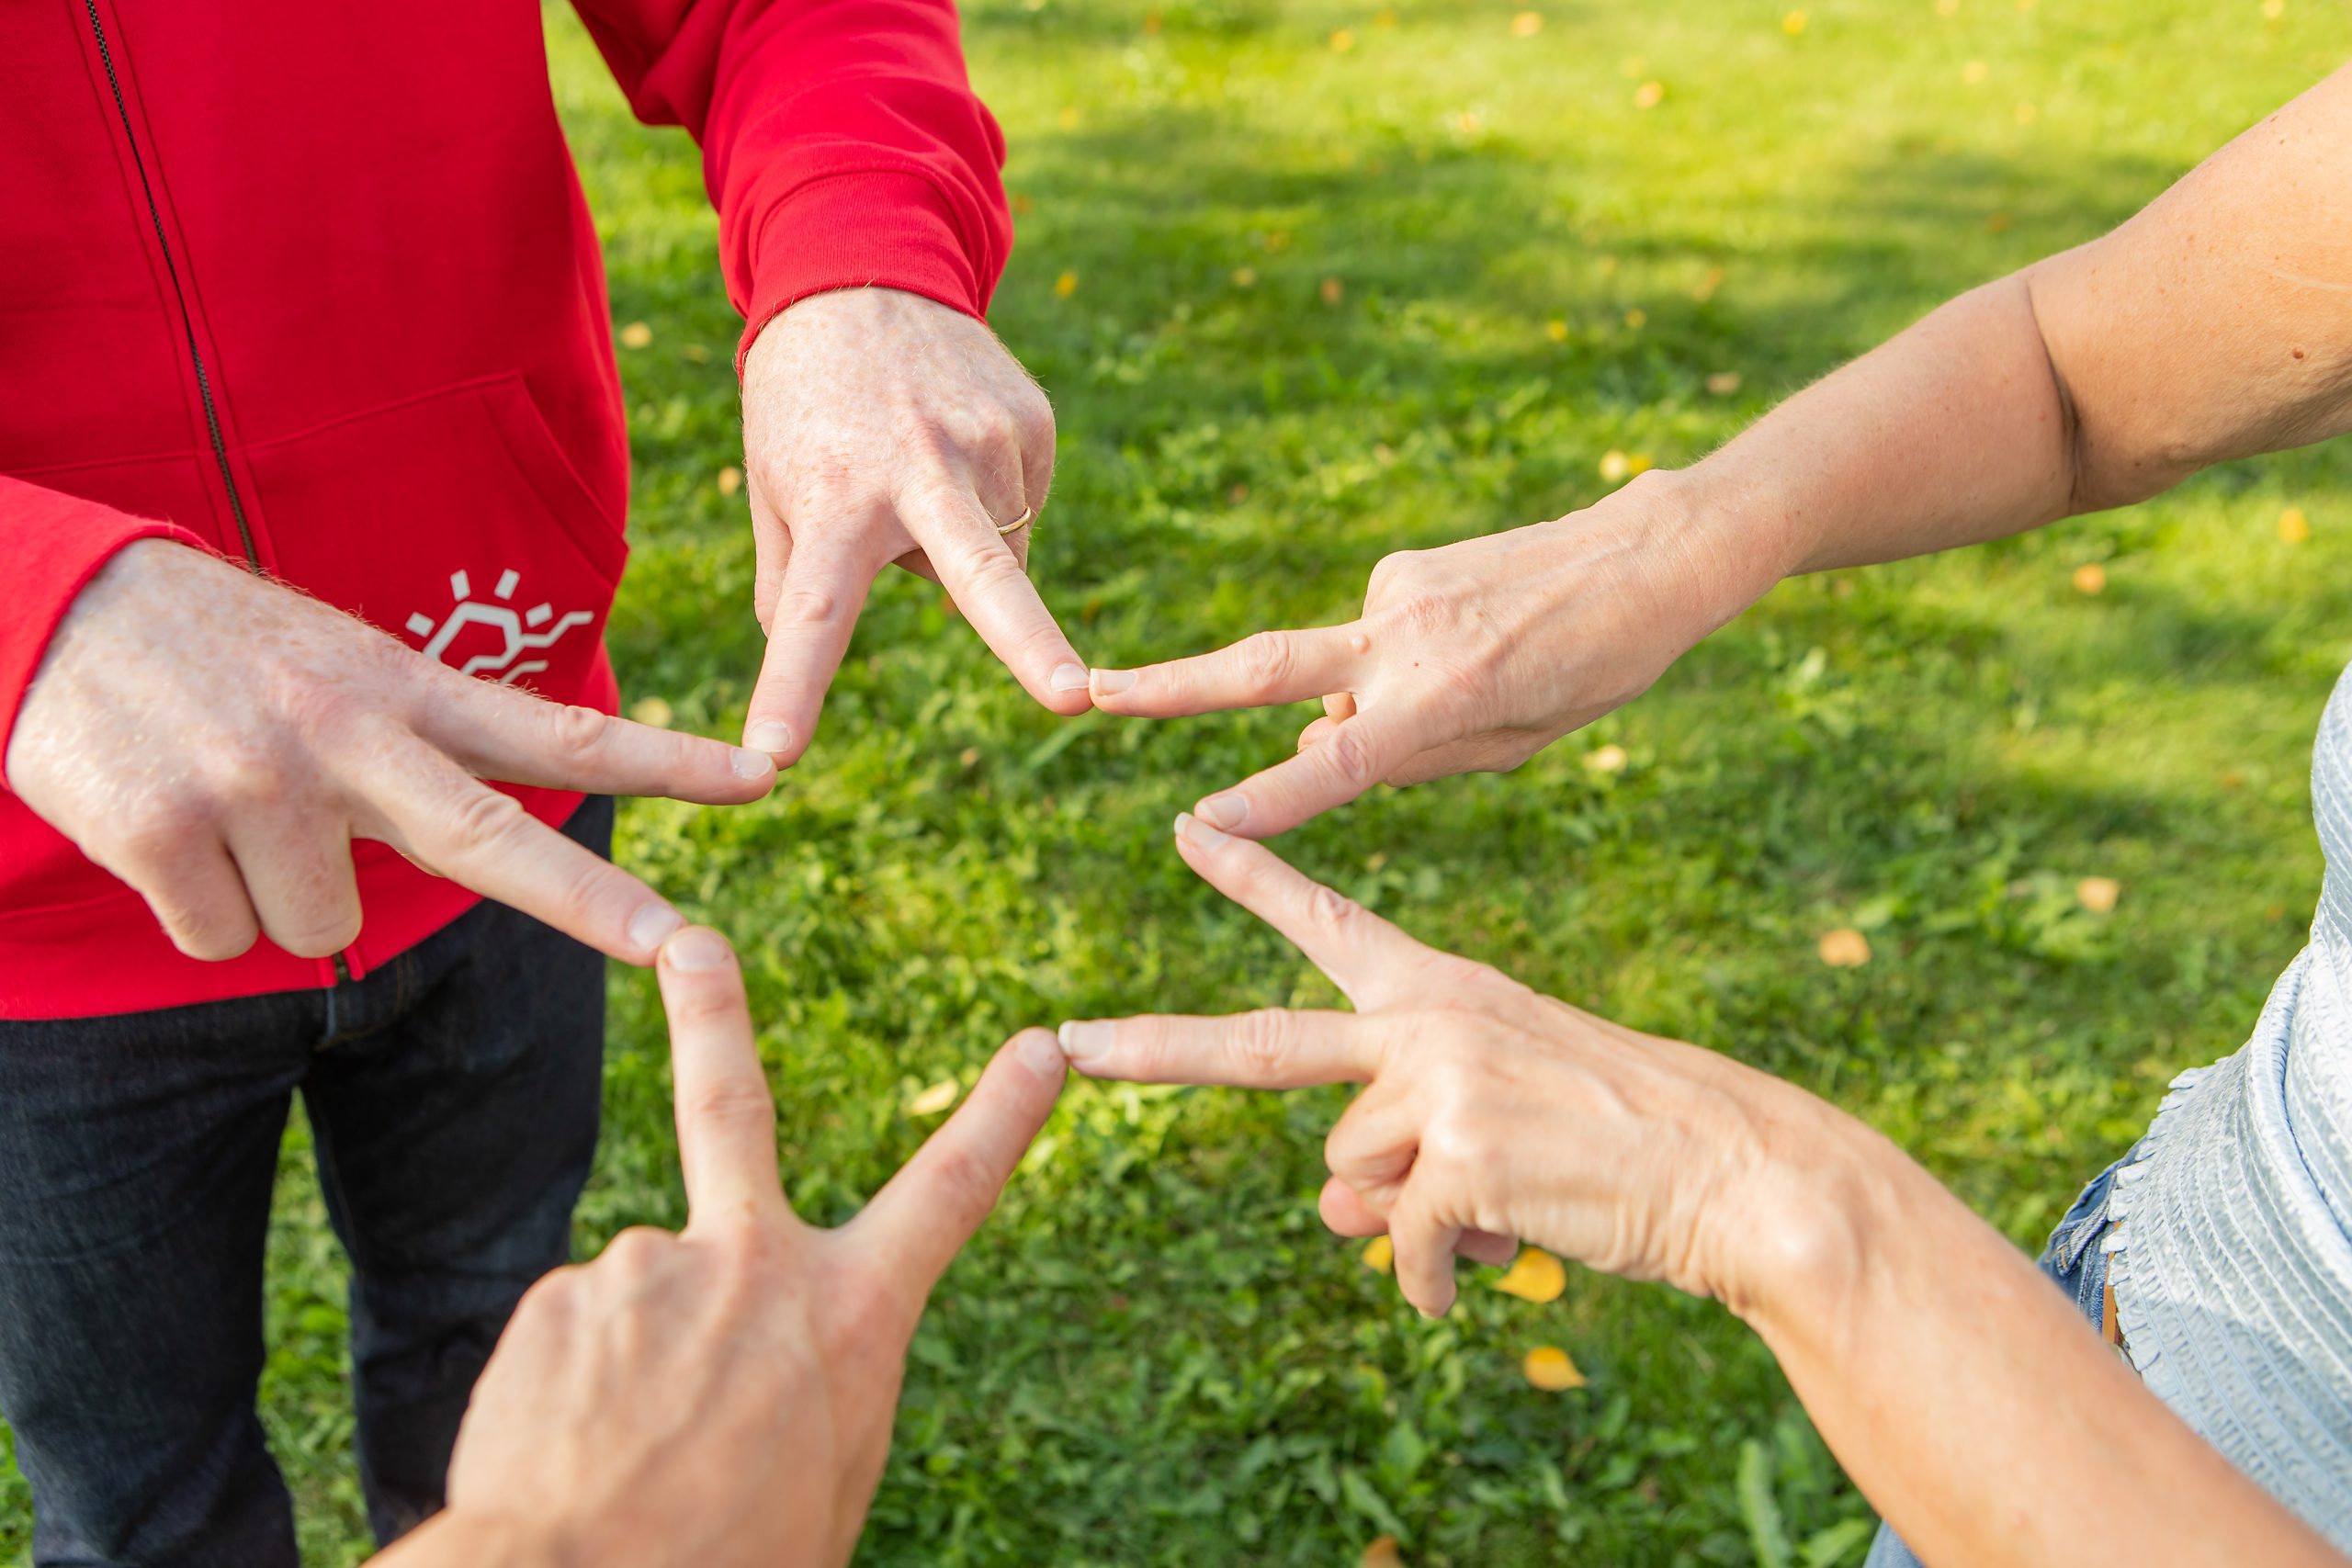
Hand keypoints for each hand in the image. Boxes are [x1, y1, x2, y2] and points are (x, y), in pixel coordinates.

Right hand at [4, 539, 774, 964]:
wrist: (43, 603)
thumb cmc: (210, 653)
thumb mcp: (333, 668)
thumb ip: (415, 747)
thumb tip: (485, 854)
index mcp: (401, 689)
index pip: (558, 732)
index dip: (668, 760)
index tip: (765, 776)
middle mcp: (347, 733)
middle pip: (494, 840)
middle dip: (596, 903)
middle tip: (684, 947)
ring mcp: (260, 781)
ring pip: (320, 927)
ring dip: (272, 892)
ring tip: (220, 800)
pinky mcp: (169, 829)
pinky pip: (224, 940)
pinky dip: (194, 910)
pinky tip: (162, 826)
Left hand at [416, 927, 1065, 1567]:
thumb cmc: (729, 1563)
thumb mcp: (825, 1478)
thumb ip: (807, 1388)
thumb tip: (759, 1370)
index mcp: (853, 1316)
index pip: (951, 1193)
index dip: (1003, 1115)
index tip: (1041, 1046)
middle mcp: (754, 1263)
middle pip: (732, 1104)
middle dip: (713, 1010)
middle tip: (689, 945)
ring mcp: (648, 1267)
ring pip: (644, 1302)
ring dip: (633, 1369)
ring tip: (626, 1466)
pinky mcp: (559, 1299)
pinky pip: (574, 1343)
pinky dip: (575, 1396)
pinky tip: (578, 1461)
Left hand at [737, 288, 1087, 765]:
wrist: (863, 269)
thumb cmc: (802, 401)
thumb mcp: (769, 482)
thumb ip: (787, 581)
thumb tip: (804, 654)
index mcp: (834, 497)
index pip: (810, 612)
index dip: (793, 688)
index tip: (773, 754)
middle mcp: (919, 470)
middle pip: (978, 575)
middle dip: (1028, 640)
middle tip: (1072, 698)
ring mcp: (989, 444)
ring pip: (995, 556)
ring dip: (958, 543)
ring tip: (914, 469)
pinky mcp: (1034, 426)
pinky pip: (1018, 508)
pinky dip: (987, 500)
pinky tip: (951, 446)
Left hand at [1056, 814, 1851, 1317]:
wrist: (1731, 1169)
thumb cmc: (1613, 1141)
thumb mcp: (1492, 1122)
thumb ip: (1391, 1148)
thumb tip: (1324, 1207)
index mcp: (1441, 992)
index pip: (1329, 924)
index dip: (1253, 879)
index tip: (1187, 829)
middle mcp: (1427, 1021)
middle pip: (1262, 1044)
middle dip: (1154, 1048)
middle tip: (1067, 1043)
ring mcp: (1440, 1083)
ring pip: (1352, 1181)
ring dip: (1412, 1218)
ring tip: (1511, 1200)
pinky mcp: (1461, 1155)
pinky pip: (1406, 1245)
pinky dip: (1439, 1278)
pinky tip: (1496, 1265)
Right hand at [1086, 473, 1775, 835]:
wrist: (1652, 552)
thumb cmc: (1600, 665)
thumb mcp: (1522, 742)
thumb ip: (1417, 756)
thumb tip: (1315, 749)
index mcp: (1446, 696)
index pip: (1339, 762)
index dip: (1270, 797)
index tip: (1202, 821)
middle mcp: (1405, 639)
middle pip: (1265, 668)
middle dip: (1172, 686)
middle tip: (1092, 692)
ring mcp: (1398, 595)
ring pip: (1349, 677)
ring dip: (1381, 705)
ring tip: (1491, 689)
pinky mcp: (1402, 569)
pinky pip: (1379, 641)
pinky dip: (1405, 666)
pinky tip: (1483, 647)